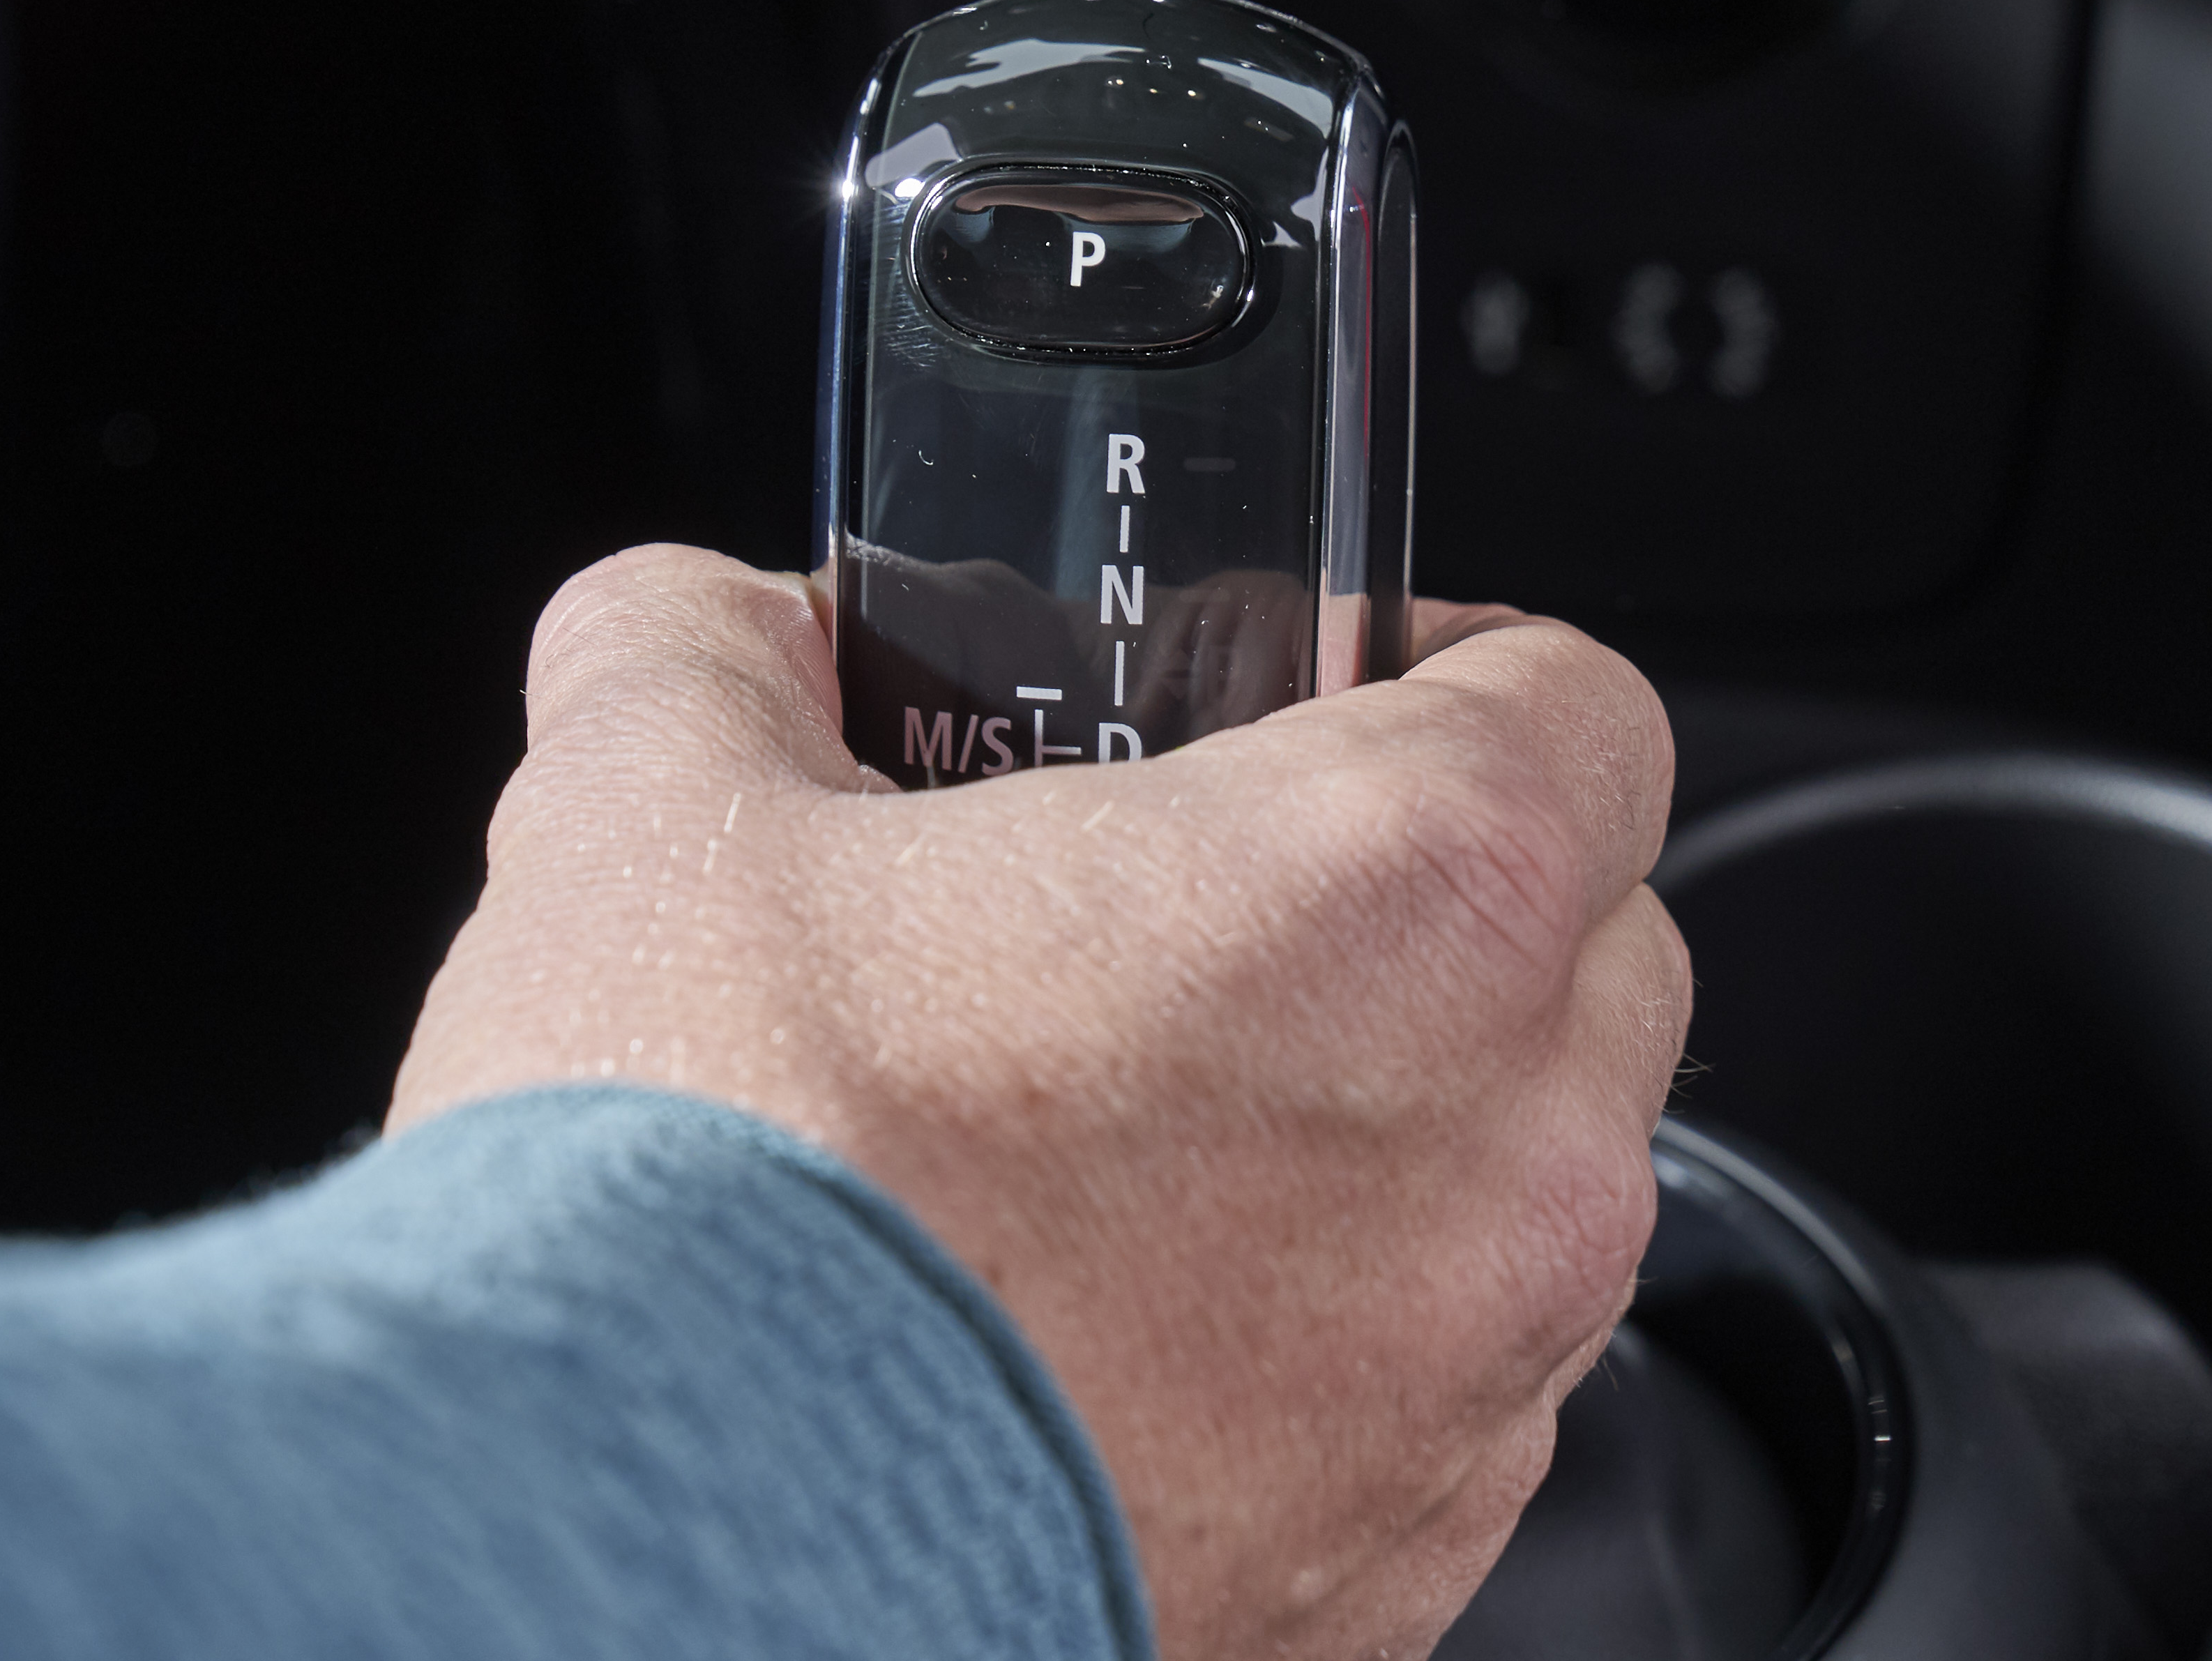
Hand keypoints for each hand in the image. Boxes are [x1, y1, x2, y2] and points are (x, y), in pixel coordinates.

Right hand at [389, 546, 1687, 1660]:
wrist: (626, 1580)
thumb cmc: (701, 1221)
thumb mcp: (646, 818)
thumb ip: (714, 660)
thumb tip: (720, 645)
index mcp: (1409, 898)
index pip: (1581, 709)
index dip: (1448, 676)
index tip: (1320, 694)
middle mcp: (1509, 1157)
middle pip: (1585, 957)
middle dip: (1423, 917)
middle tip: (1191, 918)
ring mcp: (1469, 1400)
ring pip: (1521, 1202)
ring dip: (1378, 1148)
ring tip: (1117, 1147)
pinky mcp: (1391, 1588)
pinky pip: (1435, 1414)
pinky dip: (1314, 1360)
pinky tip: (1094, 1338)